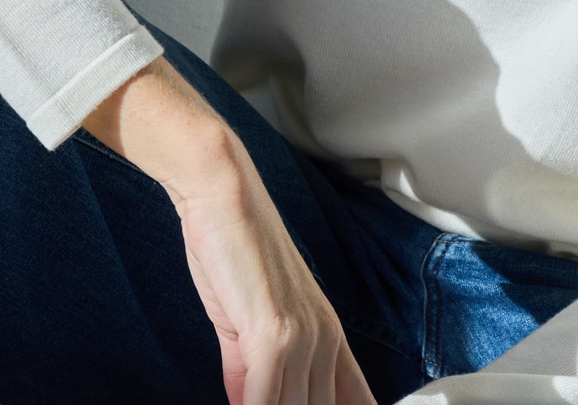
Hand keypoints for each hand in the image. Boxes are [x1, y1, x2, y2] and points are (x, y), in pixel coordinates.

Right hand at [84, 58, 376, 404]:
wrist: (223, 194)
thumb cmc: (233, 249)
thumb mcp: (246, 324)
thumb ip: (250, 371)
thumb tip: (250, 403)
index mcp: (328, 335)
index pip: (354, 401)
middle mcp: (325, 339)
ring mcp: (303, 338)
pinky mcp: (273, 336)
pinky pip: (264, 403)